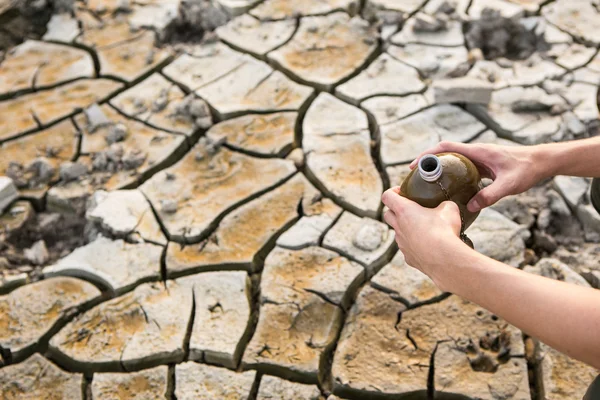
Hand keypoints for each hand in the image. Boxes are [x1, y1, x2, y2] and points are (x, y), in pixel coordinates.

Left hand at [382, 187, 466, 288]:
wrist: (444, 259)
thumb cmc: (444, 231)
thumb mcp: (449, 209)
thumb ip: (444, 204)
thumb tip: (445, 207)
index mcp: (404, 210)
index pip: (387, 196)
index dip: (392, 191)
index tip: (402, 191)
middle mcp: (399, 227)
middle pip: (387, 215)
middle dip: (395, 210)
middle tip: (410, 210)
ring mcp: (401, 243)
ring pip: (398, 233)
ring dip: (407, 229)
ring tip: (424, 230)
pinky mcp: (408, 257)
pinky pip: (408, 249)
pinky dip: (415, 245)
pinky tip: (429, 246)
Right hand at [409, 141, 542, 212]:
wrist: (541, 162)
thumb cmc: (527, 169)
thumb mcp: (509, 185)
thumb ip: (489, 195)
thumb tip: (469, 207)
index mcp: (477, 152)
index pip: (445, 147)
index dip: (427, 154)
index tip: (415, 165)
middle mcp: (475, 153)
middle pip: (444, 153)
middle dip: (427, 163)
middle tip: (415, 179)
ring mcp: (478, 159)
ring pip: (452, 161)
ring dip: (438, 170)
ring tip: (427, 185)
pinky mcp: (482, 166)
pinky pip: (461, 169)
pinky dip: (450, 176)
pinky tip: (448, 189)